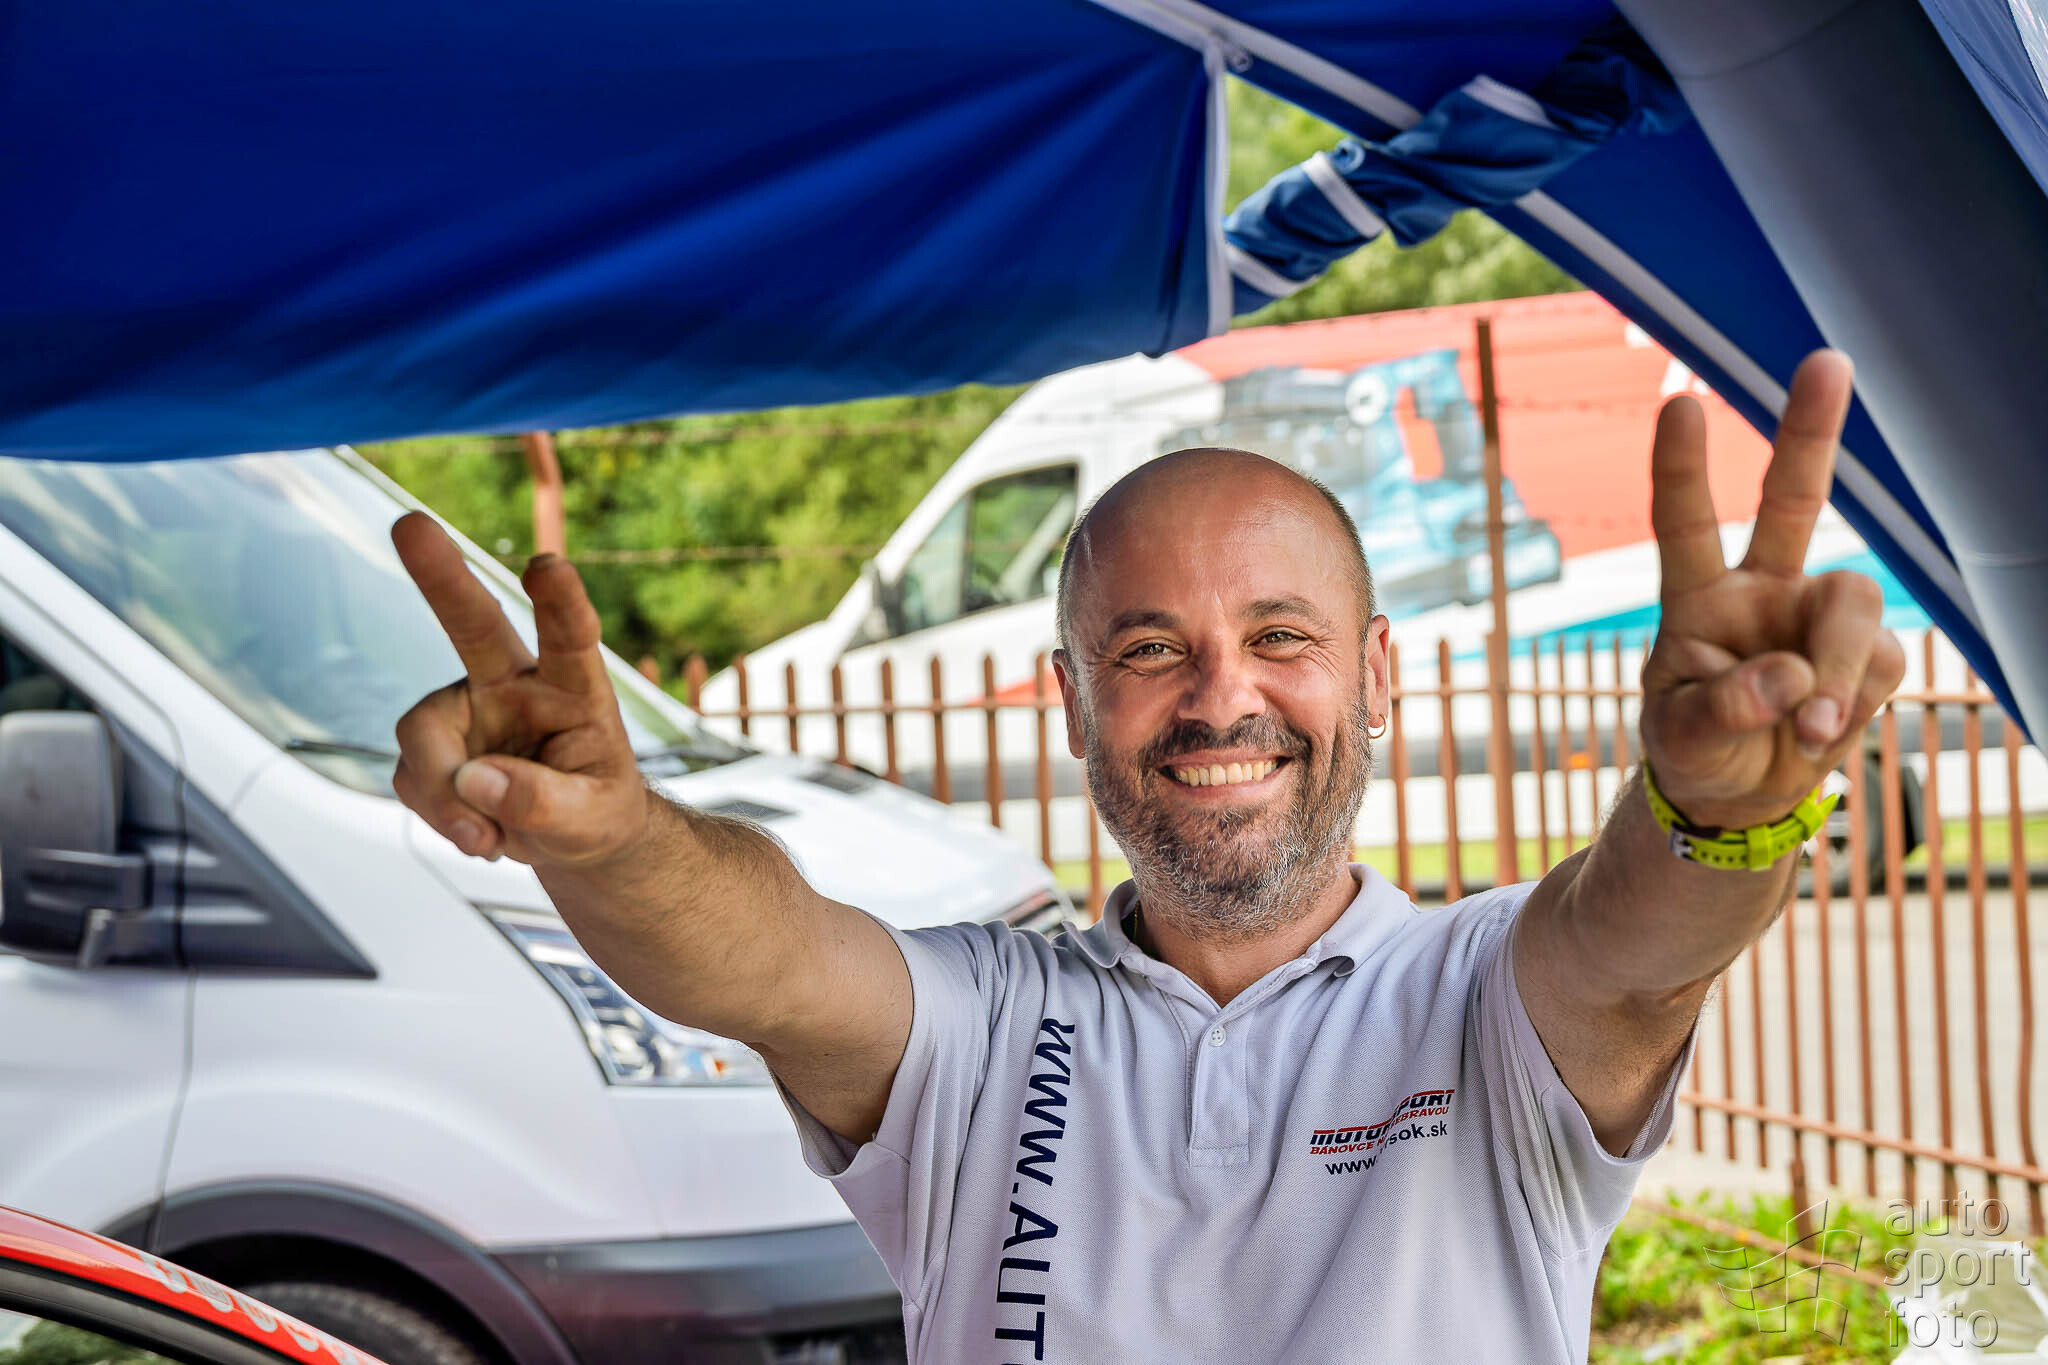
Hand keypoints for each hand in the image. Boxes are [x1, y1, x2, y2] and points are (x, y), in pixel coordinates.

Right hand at [389, 512, 647, 864]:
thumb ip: (543, 802)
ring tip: (486, 839)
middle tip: (410, 523)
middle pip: (473, 622)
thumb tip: (473, 781)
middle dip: (442, 576)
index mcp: (574, 685)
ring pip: (422, 733)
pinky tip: (478, 832)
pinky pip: (411, 777)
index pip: (571, 636)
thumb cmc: (596, 811)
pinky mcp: (432, 742)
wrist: (572, 836)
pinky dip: (439, 815)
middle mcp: (514, 681)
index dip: (560, 601)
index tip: (548, 566)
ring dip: (444, 793)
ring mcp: (466, 707)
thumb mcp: (593, 821)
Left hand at [1638, 350, 1906, 830]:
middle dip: (1811, 431)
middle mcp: (1762, 588)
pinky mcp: (1869, 654)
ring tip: (1810, 729)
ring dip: (1839, 671)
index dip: (1682, 468)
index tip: (1679, 404)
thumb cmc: (1695, 750)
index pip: (1684, 523)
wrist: (1740, 796)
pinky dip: (1853, 707)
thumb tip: (1790, 679)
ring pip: (1854, 604)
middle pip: (1793, 501)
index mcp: (1695, 597)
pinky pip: (1881, 666)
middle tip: (1829, 361)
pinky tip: (1819, 736)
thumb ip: (1722, 710)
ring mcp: (1819, 615)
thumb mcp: (1681, 739)